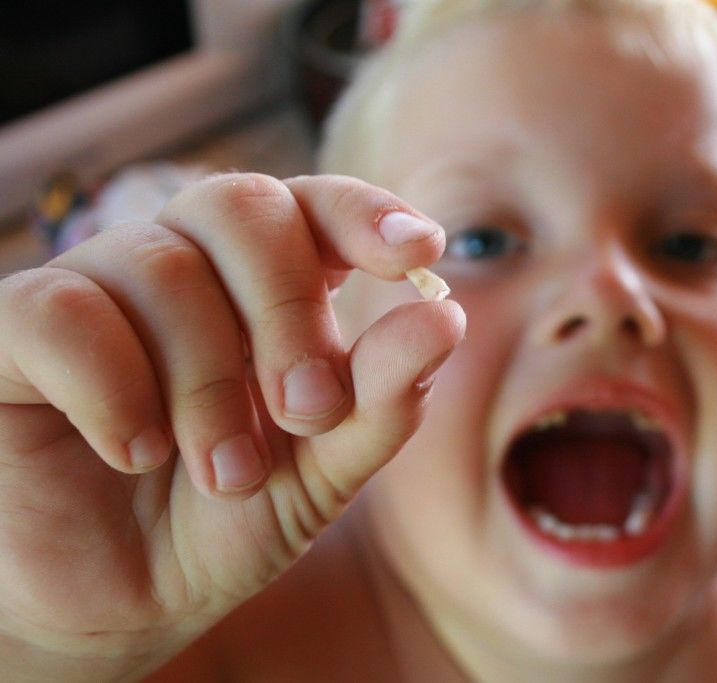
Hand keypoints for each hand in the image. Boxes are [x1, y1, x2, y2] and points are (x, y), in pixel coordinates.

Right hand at [0, 174, 464, 678]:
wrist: (123, 600)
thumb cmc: (229, 519)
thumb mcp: (324, 471)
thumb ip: (381, 400)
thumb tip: (445, 320)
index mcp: (265, 285)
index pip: (314, 206)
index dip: (365, 214)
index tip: (421, 253)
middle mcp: (184, 263)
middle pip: (242, 207)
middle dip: (290, 315)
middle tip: (309, 414)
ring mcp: (98, 286)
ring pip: (162, 266)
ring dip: (209, 385)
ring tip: (226, 473)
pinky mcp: (17, 328)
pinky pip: (67, 312)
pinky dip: (116, 389)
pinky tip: (134, 452)